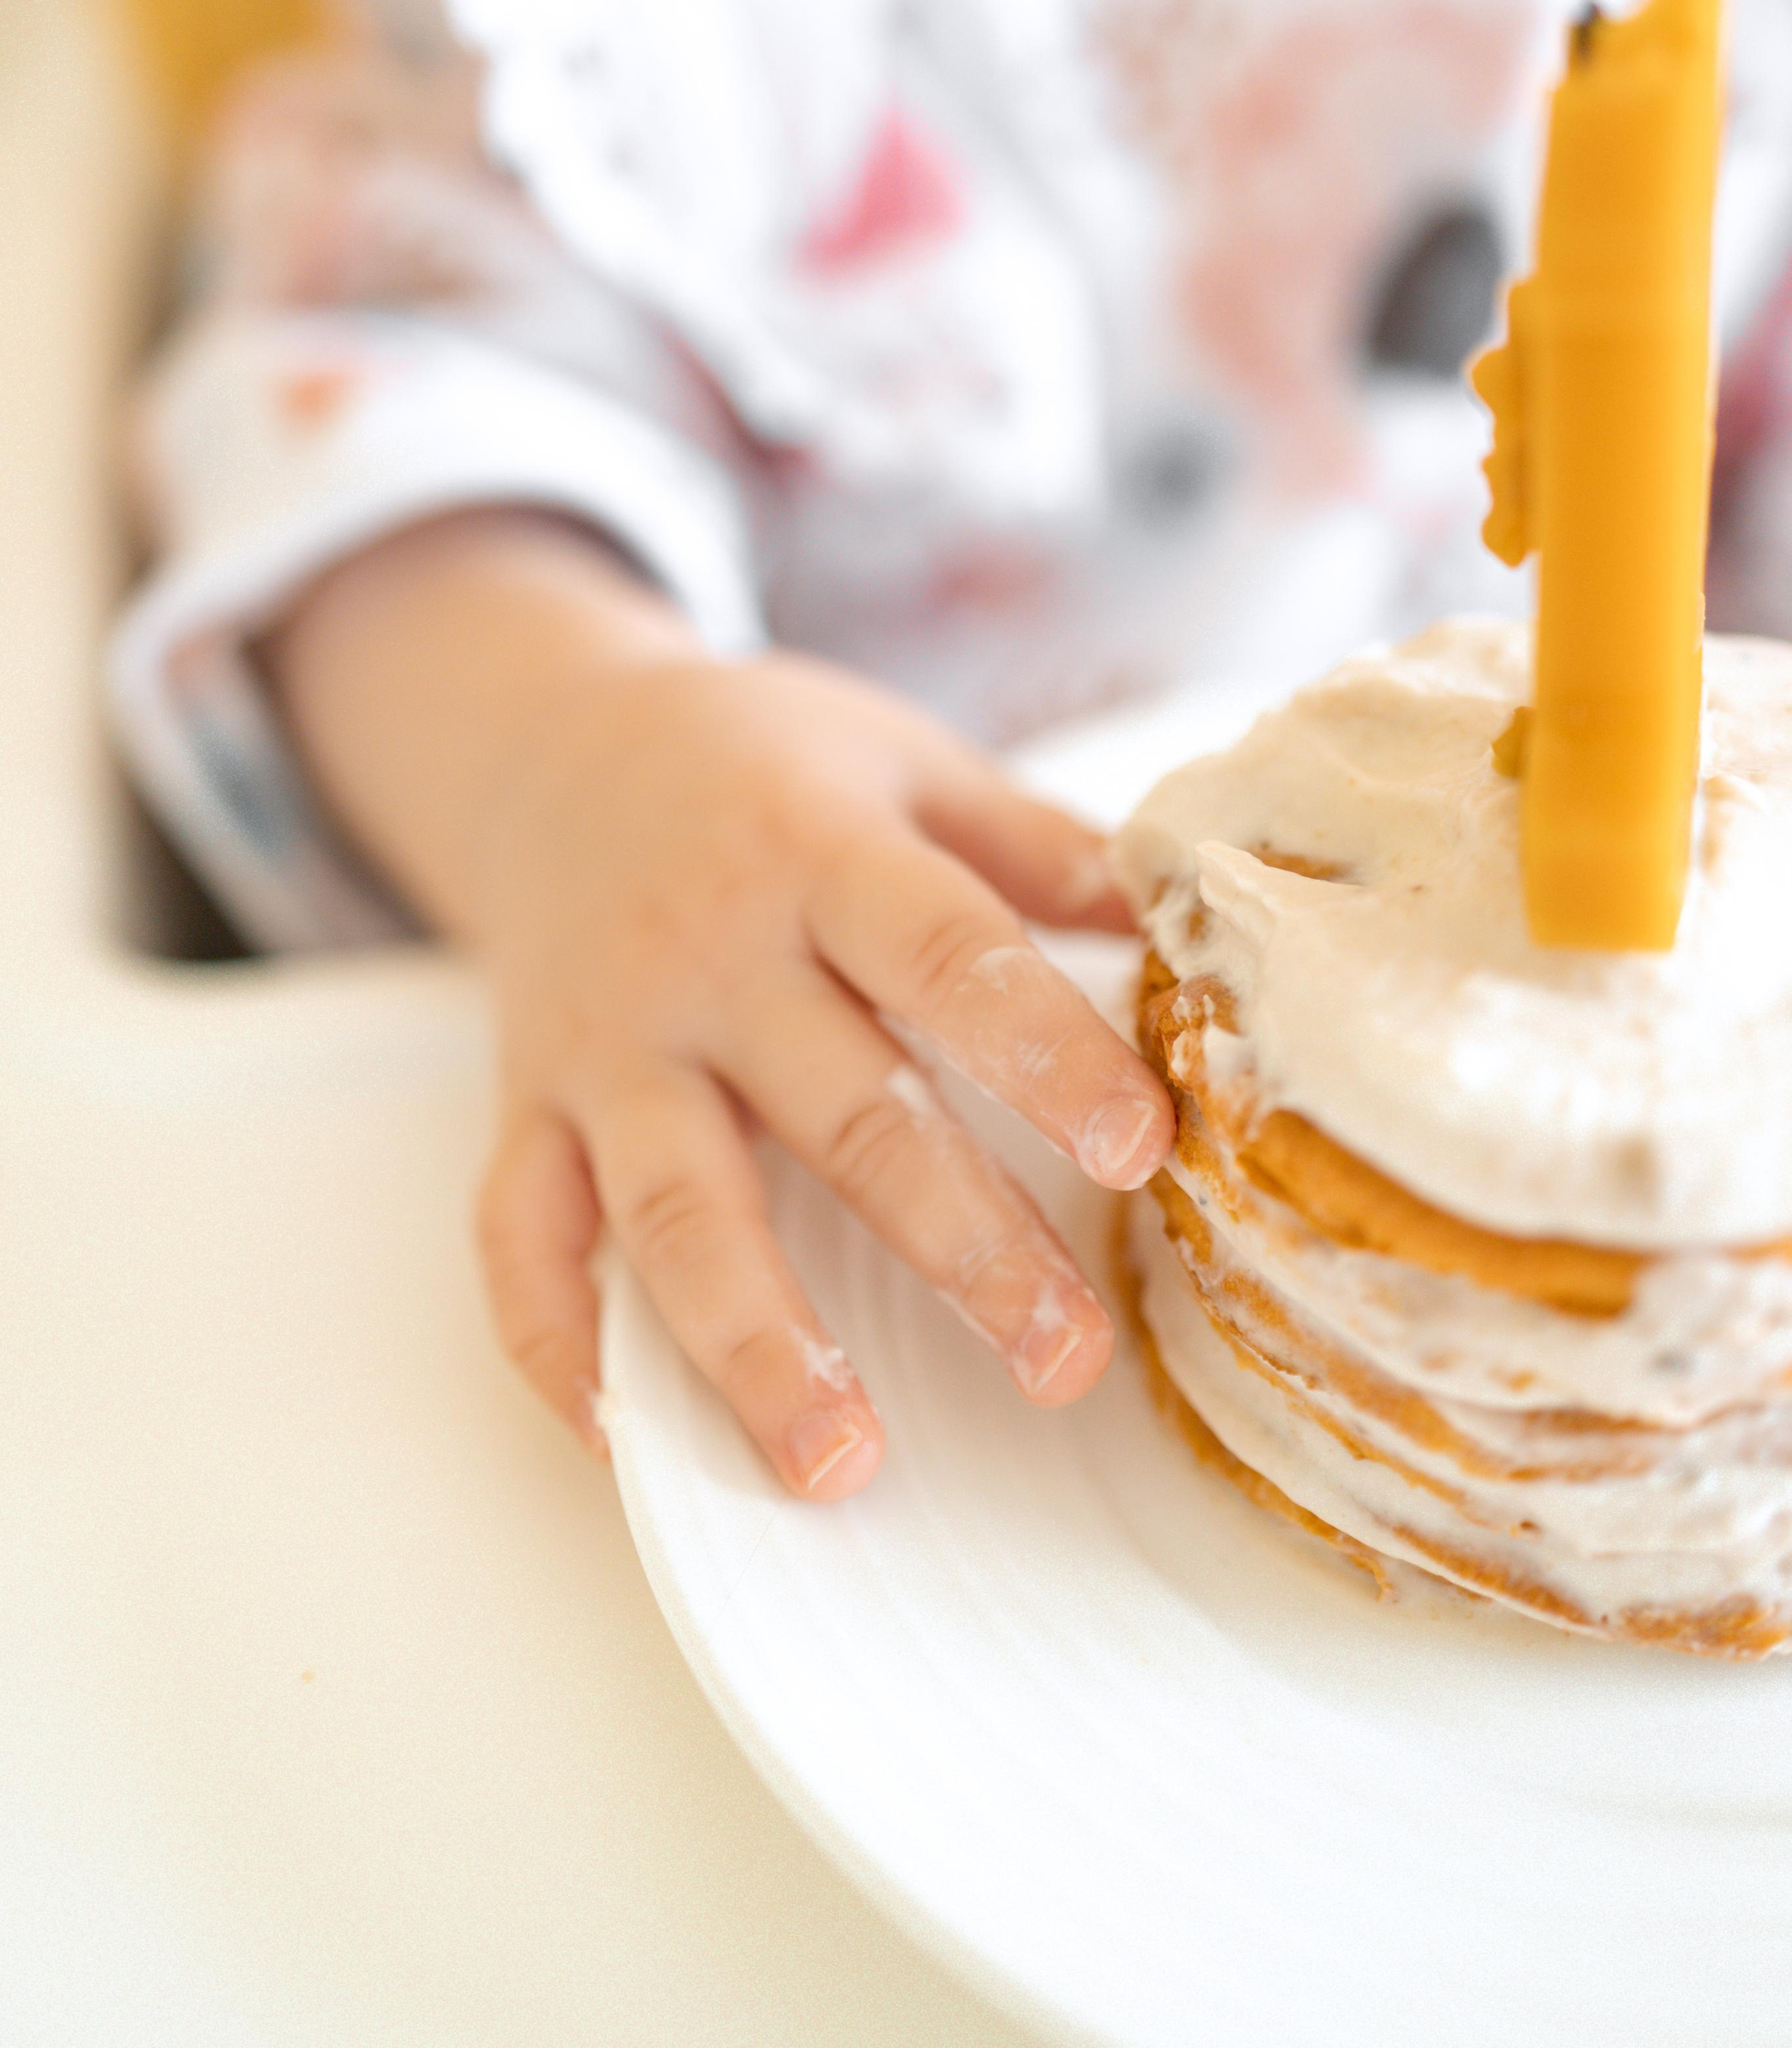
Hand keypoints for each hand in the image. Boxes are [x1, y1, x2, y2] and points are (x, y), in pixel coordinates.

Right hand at [268, 515, 1172, 1497]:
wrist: (549, 745)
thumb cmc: (765, 766)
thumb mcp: (905, 761)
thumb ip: (1037, 845)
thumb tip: (1195, 923)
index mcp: (818, 853)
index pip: (946, 954)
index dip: (1044, 1052)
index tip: (1142, 1149)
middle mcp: (705, 957)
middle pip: (839, 1111)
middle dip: (955, 1244)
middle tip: (1065, 1362)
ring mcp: (604, 1046)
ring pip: (673, 1208)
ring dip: (753, 1342)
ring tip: (838, 1464)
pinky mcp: (527, 1110)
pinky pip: (519, 1240)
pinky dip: (558, 1345)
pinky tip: (627, 1442)